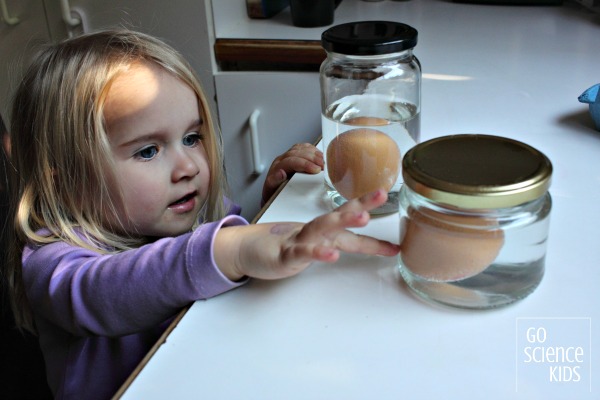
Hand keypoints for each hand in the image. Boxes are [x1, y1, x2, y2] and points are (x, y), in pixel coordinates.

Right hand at [215, 189, 399, 280]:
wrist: (246, 250)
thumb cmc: (280, 247)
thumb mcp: (313, 246)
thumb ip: (333, 244)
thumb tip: (357, 245)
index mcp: (323, 234)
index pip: (353, 235)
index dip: (376, 240)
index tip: (398, 247)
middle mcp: (314, 233)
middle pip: (339, 216)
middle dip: (362, 205)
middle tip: (382, 194)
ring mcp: (298, 241)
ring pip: (321, 228)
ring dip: (342, 221)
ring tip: (362, 217)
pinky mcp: (284, 255)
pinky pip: (301, 253)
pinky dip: (316, 253)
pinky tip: (330, 254)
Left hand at [262, 143, 323, 205]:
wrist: (274, 192)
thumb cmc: (275, 192)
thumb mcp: (273, 191)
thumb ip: (275, 181)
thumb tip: (281, 173)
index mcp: (276, 167)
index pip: (291, 161)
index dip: (305, 164)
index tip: (316, 169)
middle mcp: (282, 159)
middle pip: (298, 153)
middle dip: (312, 158)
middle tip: (323, 166)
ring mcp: (288, 155)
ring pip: (301, 148)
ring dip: (314, 154)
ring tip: (324, 161)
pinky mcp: (294, 154)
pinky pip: (303, 147)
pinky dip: (313, 150)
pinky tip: (320, 155)